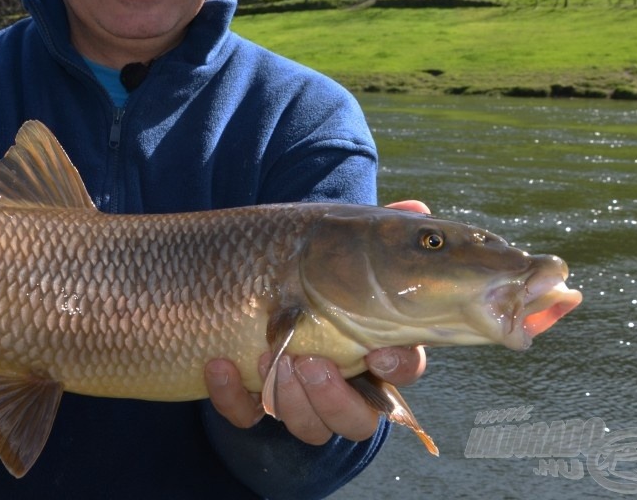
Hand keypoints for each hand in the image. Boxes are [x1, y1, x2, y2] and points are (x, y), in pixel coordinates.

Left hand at [203, 199, 431, 443]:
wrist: (245, 278)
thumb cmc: (310, 265)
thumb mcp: (341, 243)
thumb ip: (379, 231)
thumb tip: (419, 209)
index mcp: (373, 343)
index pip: (403, 368)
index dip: (398, 367)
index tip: (379, 353)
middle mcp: (342, 380)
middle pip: (358, 419)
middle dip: (335, 399)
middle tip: (309, 362)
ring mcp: (298, 396)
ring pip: (310, 427)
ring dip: (289, 401)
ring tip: (267, 357)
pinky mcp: (254, 401)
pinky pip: (247, 416)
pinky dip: (231, 397)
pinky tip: (217, 365)